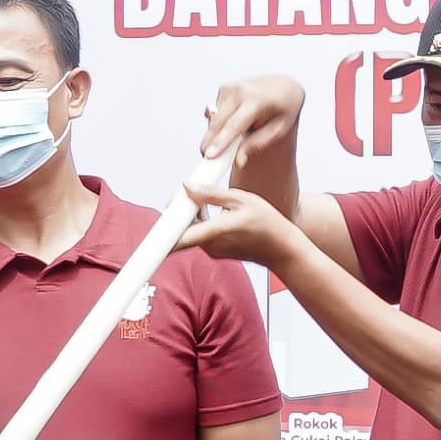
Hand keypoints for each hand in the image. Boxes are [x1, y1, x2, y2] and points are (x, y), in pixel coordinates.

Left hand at [174, 179, 301, 269]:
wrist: (282, 248)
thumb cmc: (267, 224)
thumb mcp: (240, 199)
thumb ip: (210, 194)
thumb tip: (187, 187)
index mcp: (215, 232)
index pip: (178, 239)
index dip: (162, 232)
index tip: (158, 219)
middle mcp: (210, 246)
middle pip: (180, 231)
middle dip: (177, 212)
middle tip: (185, 194)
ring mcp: (212, 251)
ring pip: (189, 232)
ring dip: (189, 216)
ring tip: (201, 199)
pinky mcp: (216, 252)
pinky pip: (199, 236)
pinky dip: (199, 222)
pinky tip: (209, 210)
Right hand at [200, 74, 307, 166]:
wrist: (284, 86)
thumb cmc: (283, 110)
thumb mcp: (278, 129)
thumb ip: (256, 144)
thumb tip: (238, 161)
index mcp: (257, 100)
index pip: (235, 124)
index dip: (221, 141)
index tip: (209, 155)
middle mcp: (241, 90)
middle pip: (218, 122)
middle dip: (209, 141)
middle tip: (206, 159)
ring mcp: (230, 87)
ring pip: (215, 118)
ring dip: (218, 131)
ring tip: (239, 133)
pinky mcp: (224, 87)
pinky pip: (216, 112)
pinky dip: (221, 121)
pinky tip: (235, 120)